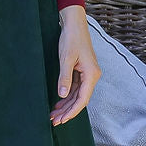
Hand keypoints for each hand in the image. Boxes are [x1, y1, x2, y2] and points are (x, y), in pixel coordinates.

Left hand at [50, 4, 101, 125]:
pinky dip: (66, 96)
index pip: (83, 99)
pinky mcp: (81, 72)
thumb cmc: (72, 39)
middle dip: (67, 111)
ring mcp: (86, 74)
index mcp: (91, 74)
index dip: (72, 111)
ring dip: (66, 105)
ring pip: (76, 95)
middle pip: (80, 99)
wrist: (74, 24)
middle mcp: (91, 76)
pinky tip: (58, 103)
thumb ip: (65, 77)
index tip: (62, 119)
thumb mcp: (66, 58)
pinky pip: (74, 88)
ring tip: (54, 115)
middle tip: (54, 121)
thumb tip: (62, 95)